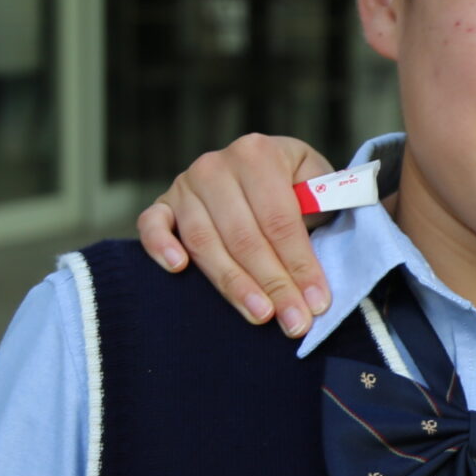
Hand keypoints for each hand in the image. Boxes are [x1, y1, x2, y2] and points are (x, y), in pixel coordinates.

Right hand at [136, 133, 337, 335]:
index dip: (300, 264)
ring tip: (260, 315)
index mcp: (258, 154)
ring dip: (233, 283)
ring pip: (205, 242)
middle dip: (273, 284)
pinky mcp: (162, 204)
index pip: (279, 220)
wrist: (262, 165)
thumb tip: (319, 266)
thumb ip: (324, 212)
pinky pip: (152, 225)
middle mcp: (216, 166)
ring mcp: (185, 184)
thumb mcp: (318, 184)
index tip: (317, 302)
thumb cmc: (295, 183)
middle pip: (244, 237)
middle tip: (294, 322)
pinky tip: (178, 269)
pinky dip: (160, 246)